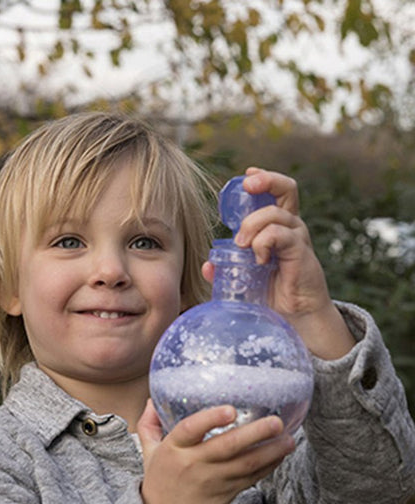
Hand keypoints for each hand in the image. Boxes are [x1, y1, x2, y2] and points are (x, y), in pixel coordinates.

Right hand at [137, 399, 294, 503]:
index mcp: (173, 449)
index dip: (210, 419)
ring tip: (289, 439)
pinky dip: (268, 466)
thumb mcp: (148, 452)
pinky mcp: (226, 495)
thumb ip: (149, 424)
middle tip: (276, 422)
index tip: (230, 409)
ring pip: (245, 465)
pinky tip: (281, 454)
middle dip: (254, 434)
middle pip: (226, 447)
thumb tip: (152, 399)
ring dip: (270, 452)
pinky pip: (251, 479)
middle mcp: (194, 464)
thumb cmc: (158, 482)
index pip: (189, 430)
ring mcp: (212, 481)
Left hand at [202, 167, 354, 359]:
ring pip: (276, 213)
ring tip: (243, 246)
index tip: (245, 177)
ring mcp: (297, 239)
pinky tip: (258, 260)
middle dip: (266, 181)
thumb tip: (206, 266)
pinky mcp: (301, 253)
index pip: (275, 194)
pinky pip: (281, 234)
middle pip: (287, 189)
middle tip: (248, 186)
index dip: (262, 180)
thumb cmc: (272, 298)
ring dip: (253, 224)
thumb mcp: (243, 280)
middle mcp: (290, 228)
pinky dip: (263, 242)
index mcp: (277, 229)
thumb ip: (226, 270)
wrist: (296, 320)